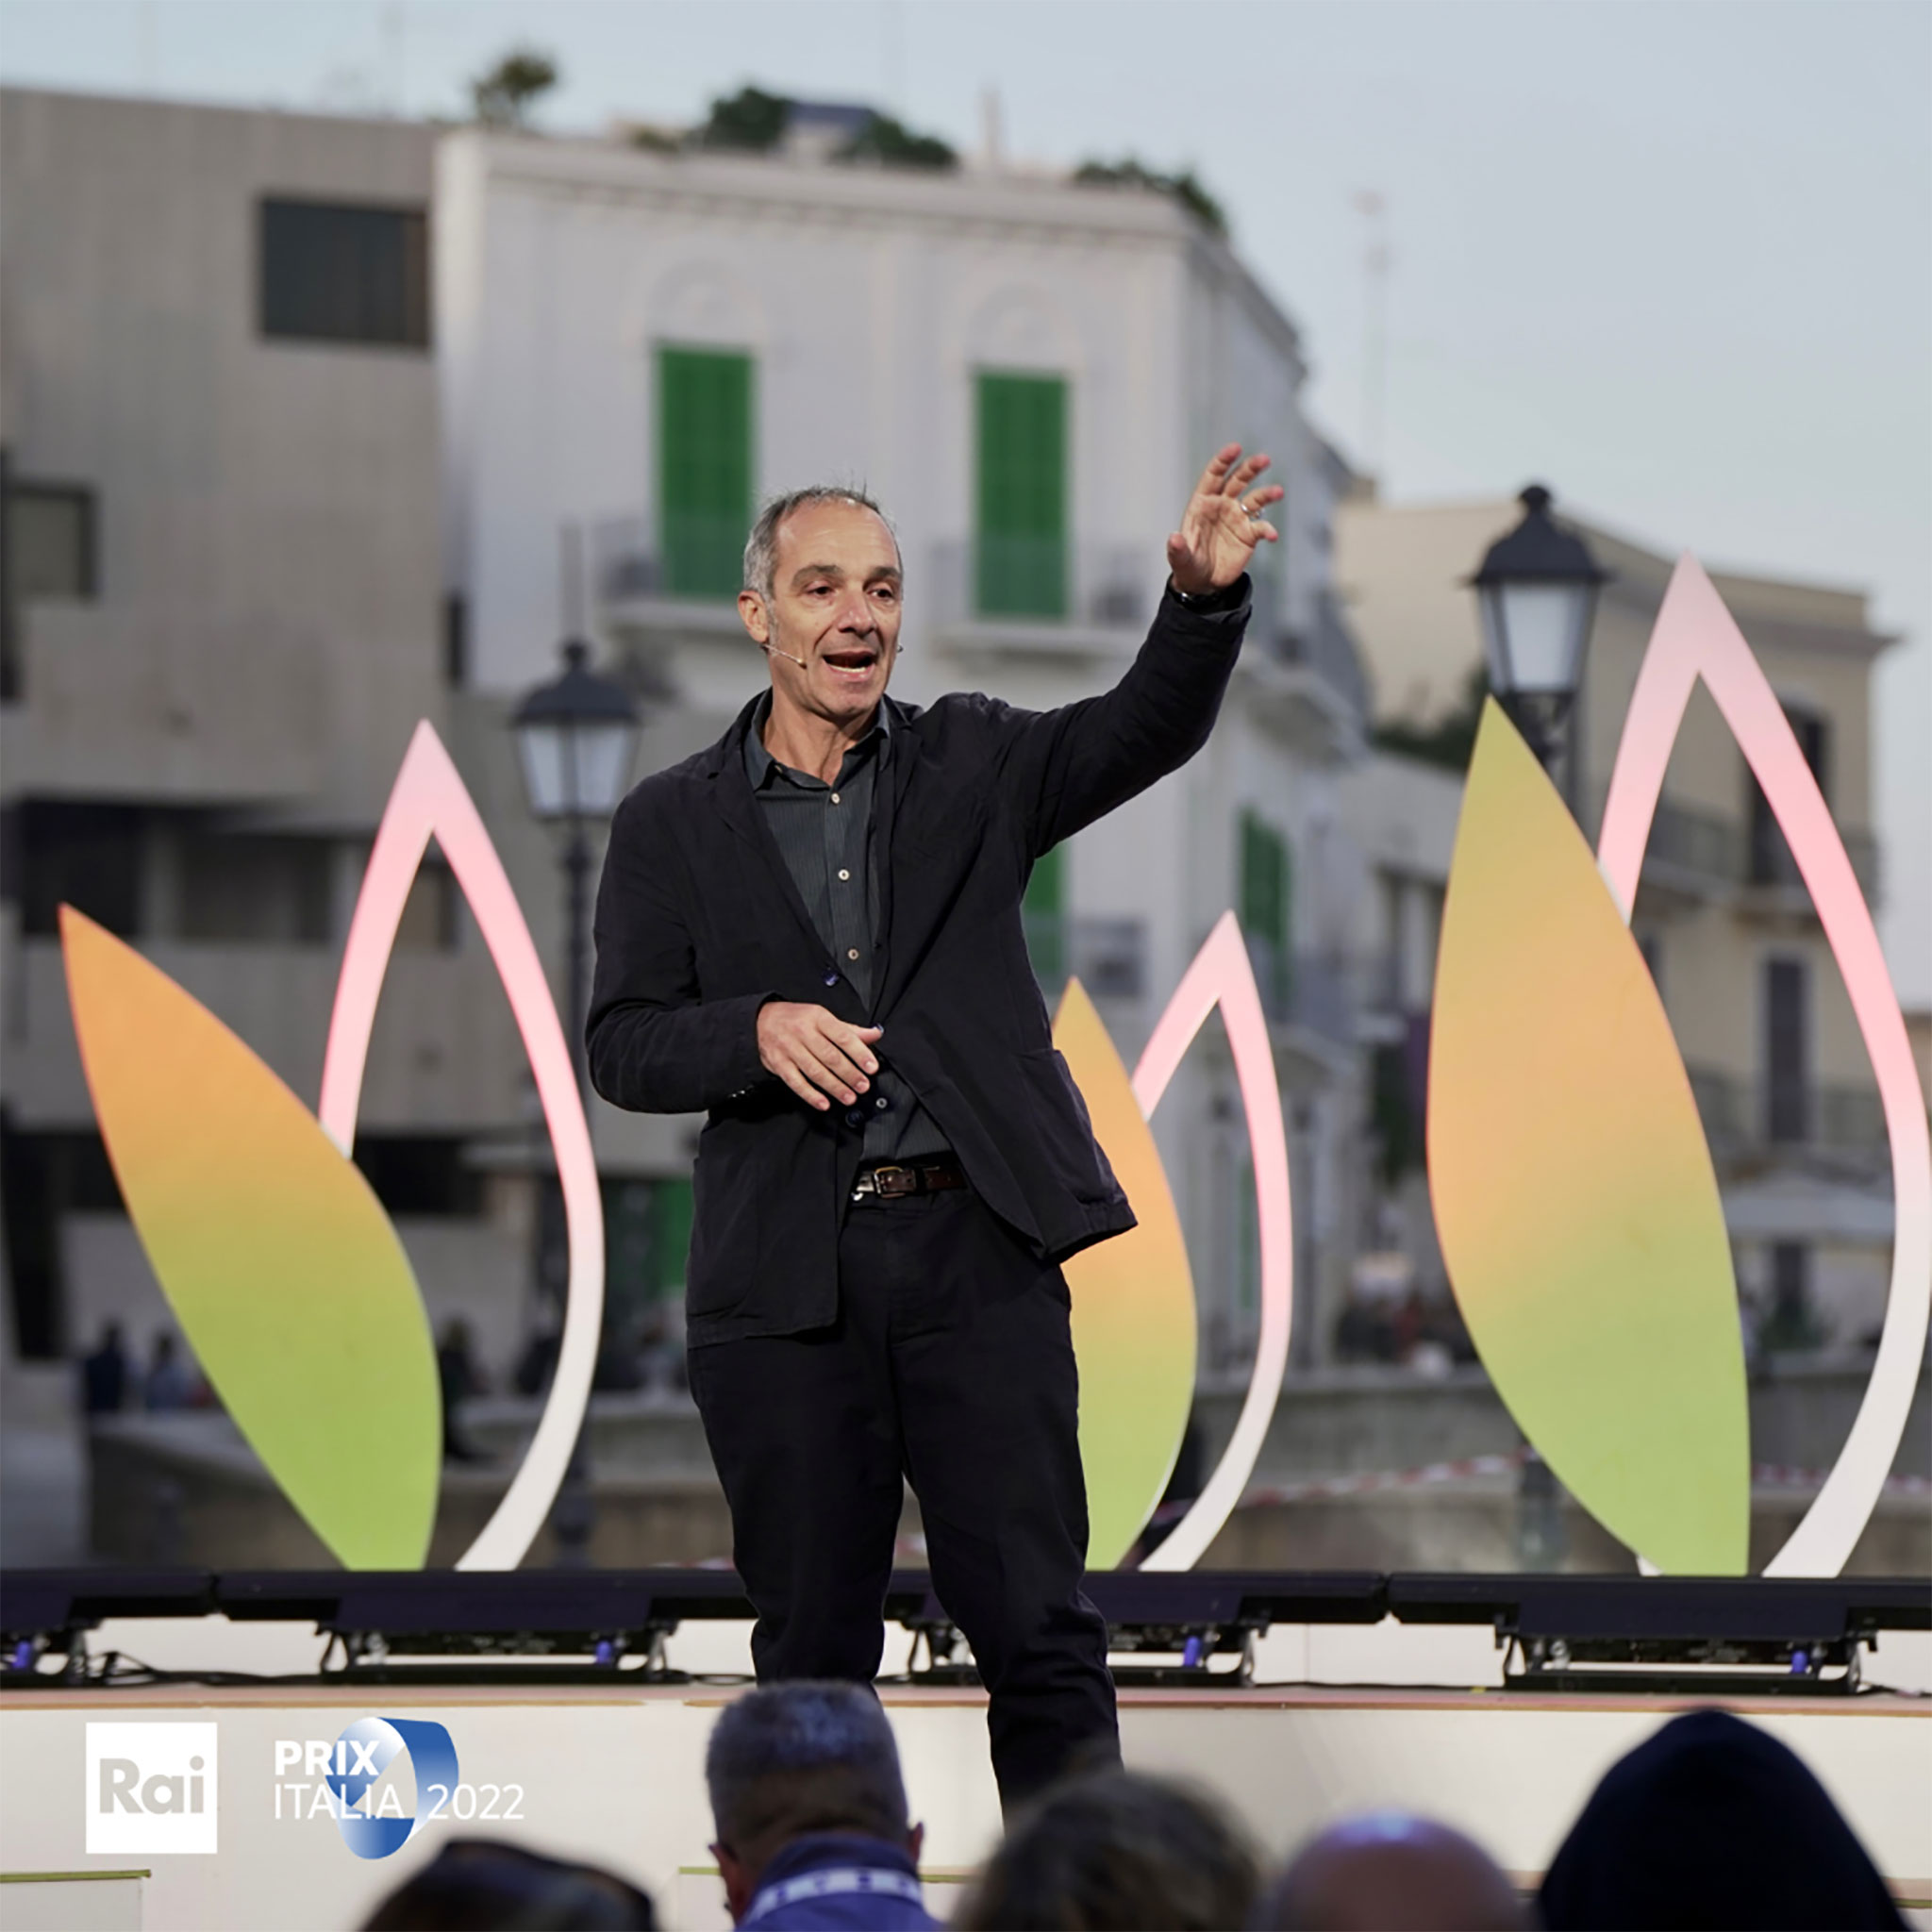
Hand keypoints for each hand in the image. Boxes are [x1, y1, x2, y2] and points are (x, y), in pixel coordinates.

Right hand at [757, 1002, 882, 1110]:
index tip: (871, 1067)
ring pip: (815, 1071)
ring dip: (834, 1087)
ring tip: (849, 1097)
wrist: (761, 1019)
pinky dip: (810, 1095)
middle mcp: (803, 1033)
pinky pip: (796, 1082)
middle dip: (849, 1074)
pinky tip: (823, 1103)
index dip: (859, 1053)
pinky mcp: (778, 1064)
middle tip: (863, 1086)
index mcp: (818, 1018)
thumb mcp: (822, 1017)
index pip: (843, 1036)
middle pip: (830, 1056)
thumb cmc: (796, 1019)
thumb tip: (874, 1035)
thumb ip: (849, 1030)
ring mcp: (789, 1049)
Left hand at [1167, 443, 1281, 595]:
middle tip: (1264, 459)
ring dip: (1267, 494)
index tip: (1236, 448)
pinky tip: (1272, 535)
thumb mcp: (1179, 559)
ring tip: (1278, 492)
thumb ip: (1177, 549)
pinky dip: (1268, 530)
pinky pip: (1261, 527)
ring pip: (1255, 499)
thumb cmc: (1188, 565)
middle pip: (1238, 480)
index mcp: (1202, 503)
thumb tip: (1174, 538)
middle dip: (1250, 468)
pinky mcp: (1249, 535)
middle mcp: (1222, 505)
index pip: (1214, 475)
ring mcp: (1237, 518)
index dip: (1224, 460)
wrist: (1204, 584)